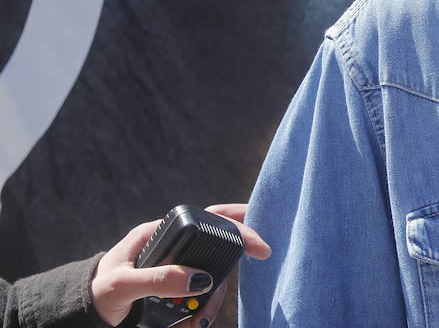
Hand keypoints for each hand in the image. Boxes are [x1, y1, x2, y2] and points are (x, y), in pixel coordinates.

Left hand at [90, 203, 270, 326]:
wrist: (84, 310)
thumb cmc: (97, 290)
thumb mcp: (123, 284)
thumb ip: (160, 279)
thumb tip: (200, 279)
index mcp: (161, 231)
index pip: (209, 218)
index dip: (239, 226)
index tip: (258, 246)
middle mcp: (174, 245)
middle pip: (217, 249)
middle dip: (226, 273)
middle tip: (229, 294)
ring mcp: (176, 265)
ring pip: (210, 278)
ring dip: (209, 302)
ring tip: (195, 324)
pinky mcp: (176, 285)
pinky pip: (199, 295)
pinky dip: (199, 312)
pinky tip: (190, 325)